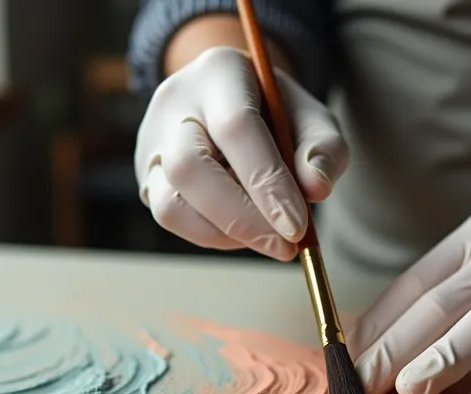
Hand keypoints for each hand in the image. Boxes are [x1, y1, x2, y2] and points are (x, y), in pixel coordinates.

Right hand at [134, 46, 347, 260]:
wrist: (236, 104)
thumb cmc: (280, 114)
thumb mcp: (314, 119)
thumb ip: (324, 149)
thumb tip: (316, 188)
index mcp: (220, 71)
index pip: (236, 127)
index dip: (266, 181)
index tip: (296, 226)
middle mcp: (174, 102)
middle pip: (190, 166)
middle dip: (242, 217)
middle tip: (285, 246)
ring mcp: (152, 140)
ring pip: (169, 201)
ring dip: (224, 233)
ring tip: (268, 238)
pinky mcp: (146, 174)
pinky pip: (169, 216)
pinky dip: (211, 235)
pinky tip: (244, 232)